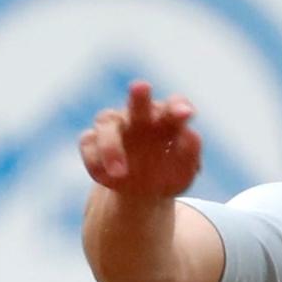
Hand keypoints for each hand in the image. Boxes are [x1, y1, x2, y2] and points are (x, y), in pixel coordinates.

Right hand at [79, 81, 201, 197]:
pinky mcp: (93, 143)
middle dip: (139, 95)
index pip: (174, 105)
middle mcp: (139, 117)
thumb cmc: (167, 175)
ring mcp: (114, 128)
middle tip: (141, 86)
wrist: (143, 194)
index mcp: (166, 120)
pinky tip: (106, 179)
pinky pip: (88, 145)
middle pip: (138, 101)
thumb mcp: (184, 172)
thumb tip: (193, 134)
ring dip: (111, 146)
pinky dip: (95, 161)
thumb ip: (191, 153)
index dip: (179, 107)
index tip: (186, 114)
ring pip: (106, 123)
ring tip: (120, 173)